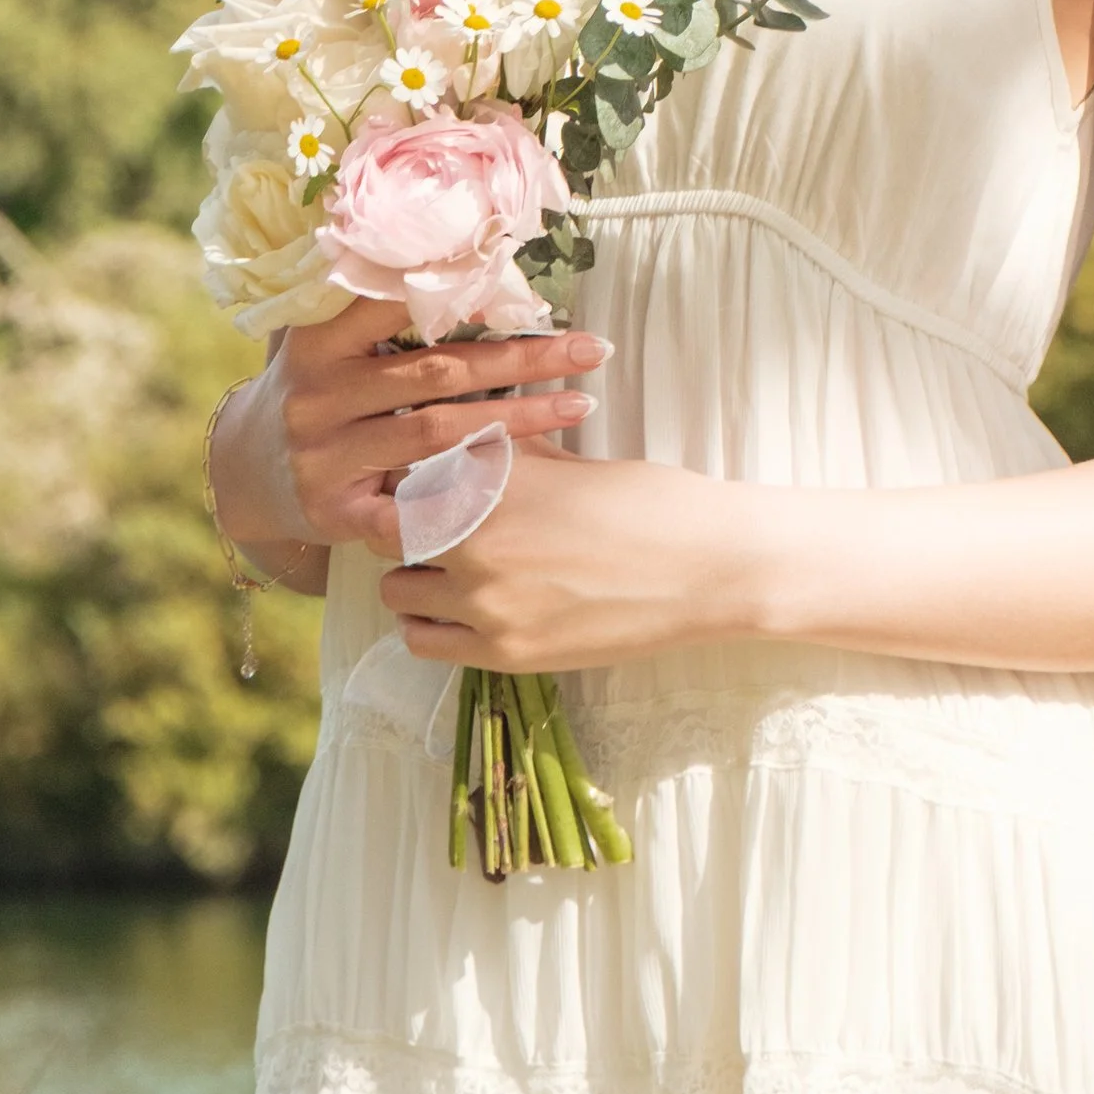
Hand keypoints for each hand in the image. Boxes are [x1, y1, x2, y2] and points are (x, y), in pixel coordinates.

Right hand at [219, 298, 612, 564]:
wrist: (245, 471)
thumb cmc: (317, 388)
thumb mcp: (329, 338)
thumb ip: (382, 305)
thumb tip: (476, 256)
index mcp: (321, 339)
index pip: (399, 304)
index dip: (468, 293)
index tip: (535, 289)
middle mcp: (320, 394)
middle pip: (438, 371)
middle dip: (522, 358)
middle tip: (592, 348)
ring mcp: (325, 456)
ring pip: (436, 433)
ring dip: (517, 420)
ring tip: (579, 404)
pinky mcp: (335, 513)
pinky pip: (412, 506)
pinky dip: (465, 495)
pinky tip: (519, 485)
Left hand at [379, 450, 765, 671]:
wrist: (708, 569)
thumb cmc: (650, 501)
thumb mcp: (569, 461)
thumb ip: (504, 454)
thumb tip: (458, 439)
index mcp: (493, 482)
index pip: (398, 476)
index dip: (401, 475)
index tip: (415, 477)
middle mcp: (476, 543)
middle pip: (384, 533)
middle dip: (400, 523)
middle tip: (431, 521)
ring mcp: (486, 605)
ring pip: (397, 590)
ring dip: (414, 574)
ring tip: (452, 565)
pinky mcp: (504, 654)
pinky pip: (421, 641)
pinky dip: (430, 622)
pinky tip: (460, 606)